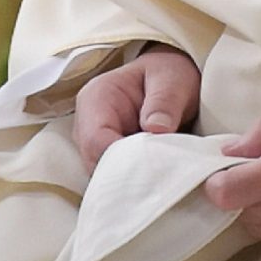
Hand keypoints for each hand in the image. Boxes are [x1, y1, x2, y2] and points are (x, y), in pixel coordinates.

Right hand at [73, 46, 200, 172]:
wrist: (170, 82)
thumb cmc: (168, 76)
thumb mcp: (173, 81)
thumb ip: (165, 102)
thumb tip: (157, 129)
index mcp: (96, 98)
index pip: (96, 140)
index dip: (121, 160)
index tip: (153, 168)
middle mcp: (87, 125)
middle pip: (95, 164)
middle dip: (126, 176)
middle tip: (161, 180)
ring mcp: (94, 145)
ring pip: (103, 176)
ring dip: (131, 182)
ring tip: (161, 180)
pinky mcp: (107, 159)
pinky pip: (114, 180)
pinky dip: (134, 184)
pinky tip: (155, 183)